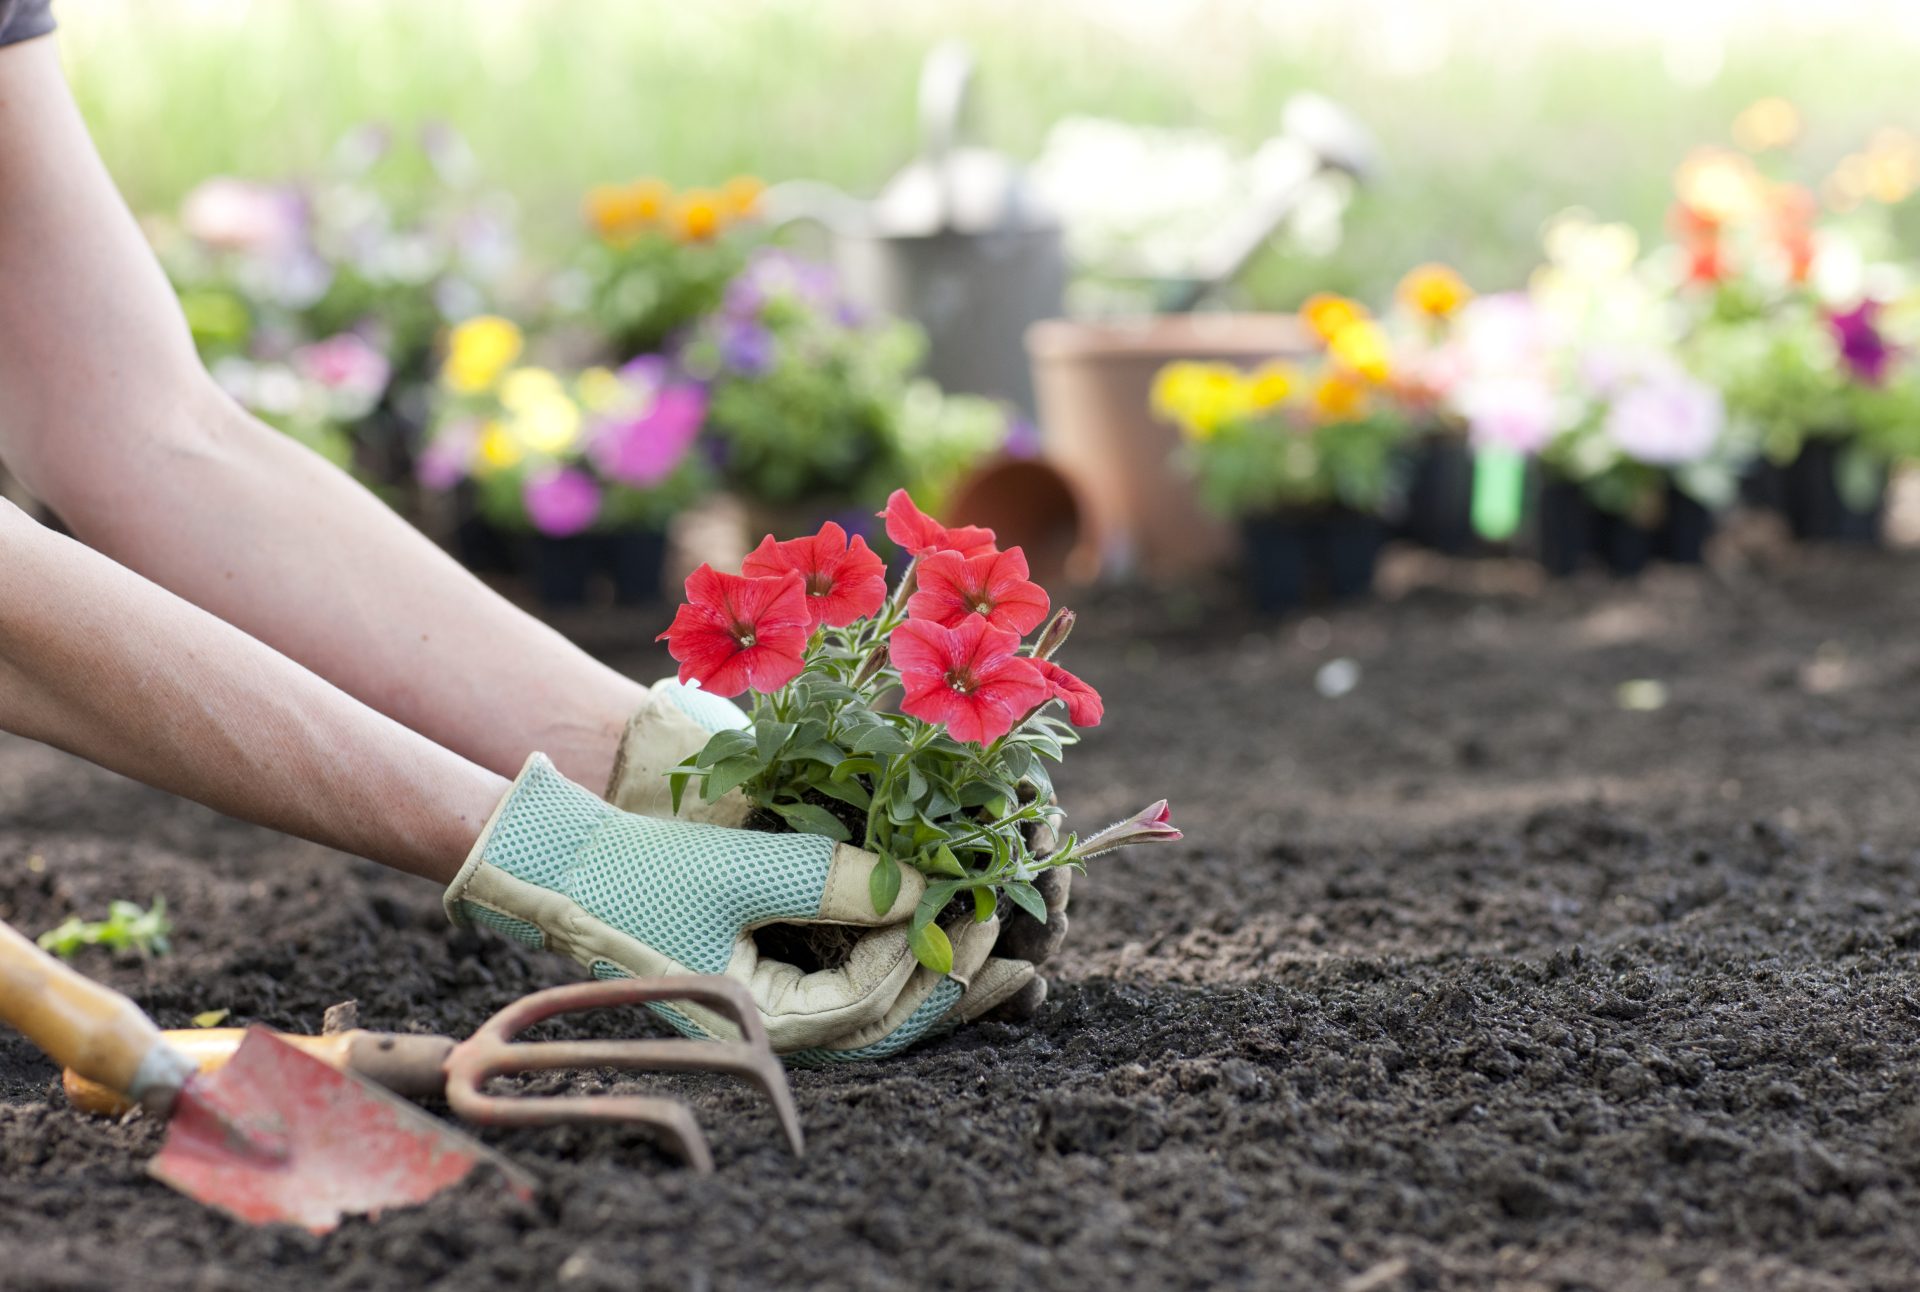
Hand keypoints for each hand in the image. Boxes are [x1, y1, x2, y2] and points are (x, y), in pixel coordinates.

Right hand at [450, 753, 970, 1052]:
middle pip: (886, 1019)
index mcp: (757, 1023)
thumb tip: (924, 886)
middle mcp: (771, 1030)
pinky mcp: (773, 971)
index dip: (925, 955)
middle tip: (1013, 932)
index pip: (868, 1003)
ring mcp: (773, 1004)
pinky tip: (936, 928)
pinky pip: (851, 977)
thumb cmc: (635, 870)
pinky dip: (896, 957)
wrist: (563, 862)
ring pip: (876, 1005)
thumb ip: (830, 880)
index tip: (967, 900)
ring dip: (936, 974)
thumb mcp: (736, 871)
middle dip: (953, 979)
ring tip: (998, 941)